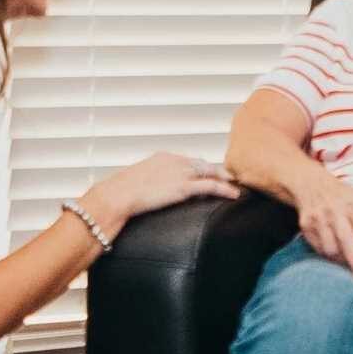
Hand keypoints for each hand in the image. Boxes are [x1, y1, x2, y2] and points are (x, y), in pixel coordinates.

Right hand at [85, 152, 239, 232]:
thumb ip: (146, 184)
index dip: (201, 167)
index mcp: (161, 157)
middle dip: (217, 170)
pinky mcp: (183, 187)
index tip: (210, 173)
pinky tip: (234, 195)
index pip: (188, 160)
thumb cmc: (118, 194)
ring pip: (210, 173)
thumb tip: (145, 194)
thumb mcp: (134, 182)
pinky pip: (210, 186)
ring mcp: (179, 173)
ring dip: (225, 179)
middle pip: (202, 164)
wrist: (115, 196)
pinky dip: (225, 189)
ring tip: (237, 185)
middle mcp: (173, 161)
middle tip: (230, 177)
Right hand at [292, 164, 352, 277]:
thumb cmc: (343, 196)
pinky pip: (319, 248)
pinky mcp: (307, 227)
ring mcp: (319, 219)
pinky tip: (339, 257)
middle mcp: (335, 211)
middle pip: (346, 239)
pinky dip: (331, 256)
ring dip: (343, 260)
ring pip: (331, 247)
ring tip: (352, 265)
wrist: (311, 185)